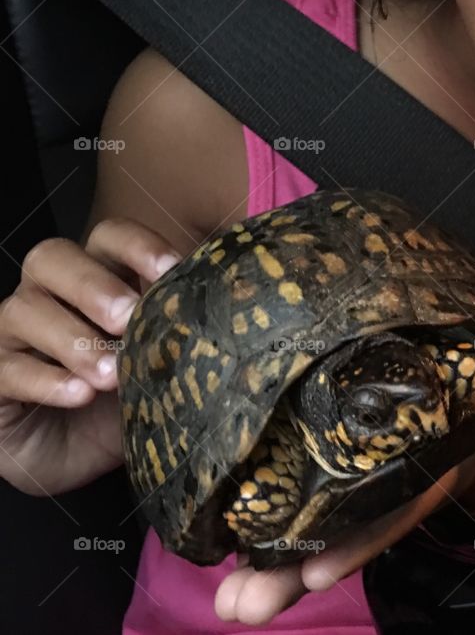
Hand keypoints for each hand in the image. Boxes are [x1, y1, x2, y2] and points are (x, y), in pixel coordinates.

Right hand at [0, 220, 182, 495]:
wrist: (80, 452)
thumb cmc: (130, 392)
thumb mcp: (165, 356)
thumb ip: (185, 320)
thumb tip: (240, 294)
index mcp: (98, 275)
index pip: (107, 235)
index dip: (136, 244)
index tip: (171, 269)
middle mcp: (49, 293)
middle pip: (51, 258)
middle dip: (93, 284)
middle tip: (127, 317)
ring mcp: (13, 333)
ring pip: (24, 311)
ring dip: (72, 340)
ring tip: (112, 373)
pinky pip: (7, 368)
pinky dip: (45, 379)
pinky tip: (78, 395)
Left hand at [214, 357, 474, 625]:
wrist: (456, 387)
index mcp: (424, 469)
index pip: (393, 510)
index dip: (359, 542)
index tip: (316, 572)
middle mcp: (386, 487)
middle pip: (337, 538)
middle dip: (290, 575)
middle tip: (241, 606)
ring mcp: (353, 482)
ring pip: (307, 530)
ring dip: (266, 567)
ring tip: (226, 600)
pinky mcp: (322, 462)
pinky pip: (291, 500)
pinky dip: (258, 527)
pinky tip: (222, 552)